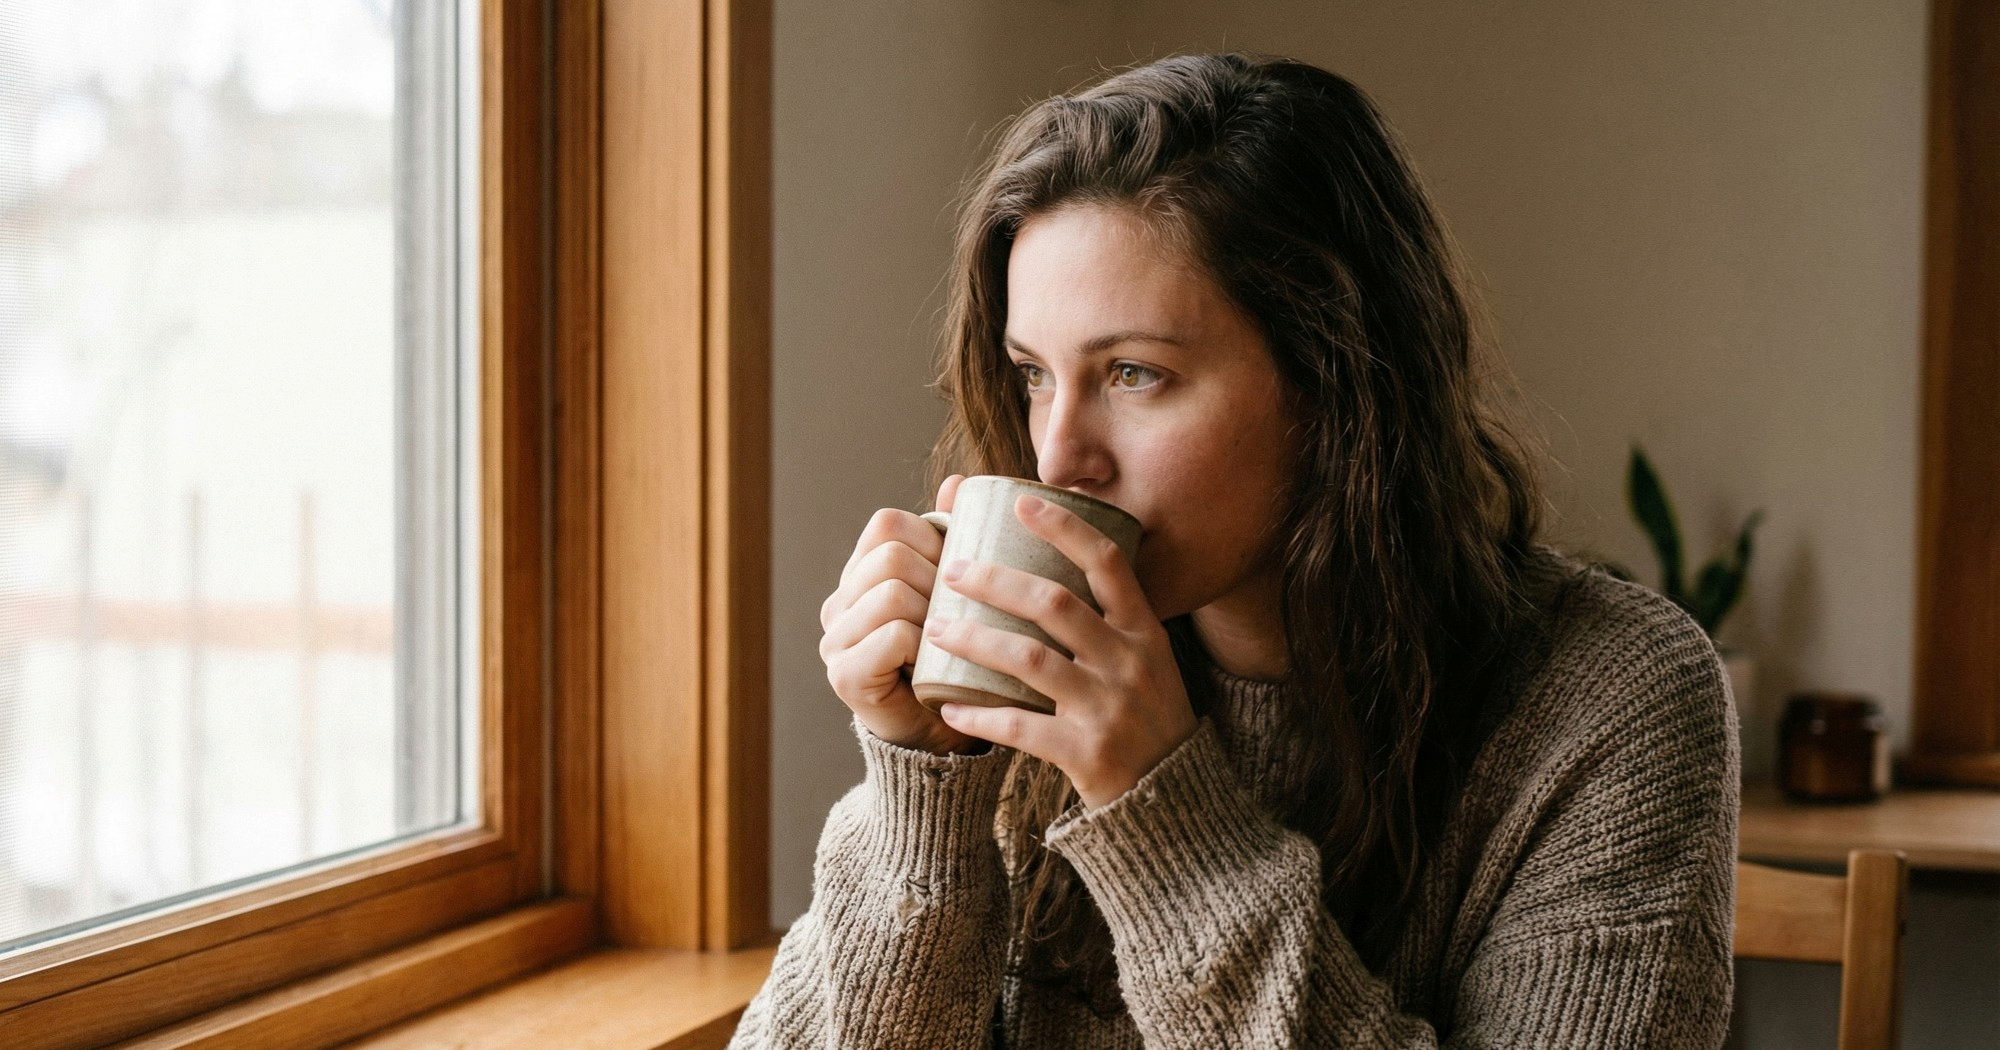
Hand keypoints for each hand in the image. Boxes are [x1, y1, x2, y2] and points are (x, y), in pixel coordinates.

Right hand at [819, 474, 984, 755]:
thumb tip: (959, 482)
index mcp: (861, 575)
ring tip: (946, 639)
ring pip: (891, 591)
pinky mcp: (845, 676)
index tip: (957, 574)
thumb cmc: (957, 657)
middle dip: (936, 579)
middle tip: (956, 613)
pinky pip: (891, 635)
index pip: (888, 524)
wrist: (946, 735)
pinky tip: (933, 662)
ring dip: (931, 612)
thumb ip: (954, 538)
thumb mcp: (960, 592)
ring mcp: (835, 640)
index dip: (933, 539)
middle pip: (890, 554)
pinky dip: (922, 644)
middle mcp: (838, 603)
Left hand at [925, 494, 1197, 807]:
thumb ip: (1106, 619)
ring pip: (1029, 659)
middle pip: (1055, 604)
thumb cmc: (1146, 717)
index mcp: (1143, 632)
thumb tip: (1049, 565)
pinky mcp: (1086, 753)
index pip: (1107, 563)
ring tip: (936, 627)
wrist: (1172, 797)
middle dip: (996, 581)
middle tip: (952, 569)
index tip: (1020, 502)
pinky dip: (980, 716)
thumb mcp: (1145, 660)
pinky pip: (1021, 727)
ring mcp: (1108, 708)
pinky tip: (949, 707)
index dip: (1064, 527)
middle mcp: (1129, 662)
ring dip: (975, 639)